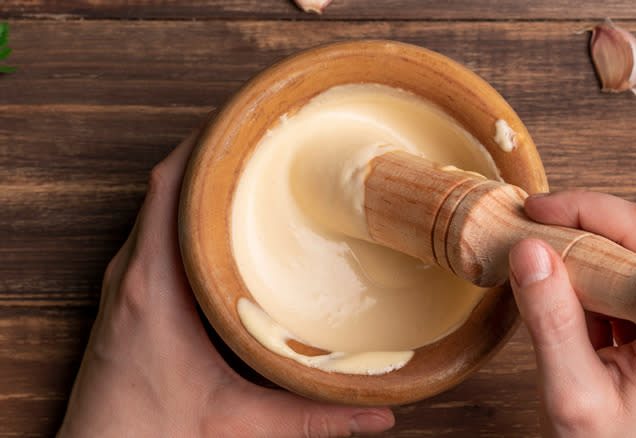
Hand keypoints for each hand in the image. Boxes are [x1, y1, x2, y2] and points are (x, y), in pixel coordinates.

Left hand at [57, 119, 394, 437]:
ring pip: (158, 204)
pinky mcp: (125, 293)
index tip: (247, 122)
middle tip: (264, 137)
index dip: (205, 145)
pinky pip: (153, 228)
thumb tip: (378, 414)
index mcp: (154, 287)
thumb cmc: (152, 435)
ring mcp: (124, 280)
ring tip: (249, 166)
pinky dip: (184, 209)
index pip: (171, 188)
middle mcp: (132, 273)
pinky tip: (218, 217)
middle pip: (168, 184)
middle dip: (214, 153)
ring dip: (198, 180)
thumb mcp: (240, 423)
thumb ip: (313, 418)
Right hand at [509, 191, 635, 437]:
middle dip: (583, 225)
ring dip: (593, 248)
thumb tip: (529, 250)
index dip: (580, 213)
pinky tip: (581, 301)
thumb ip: (551, 320)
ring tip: (555, 279)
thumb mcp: (573, 394)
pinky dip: (605, 270)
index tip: (532, 213)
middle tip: (534, 238)